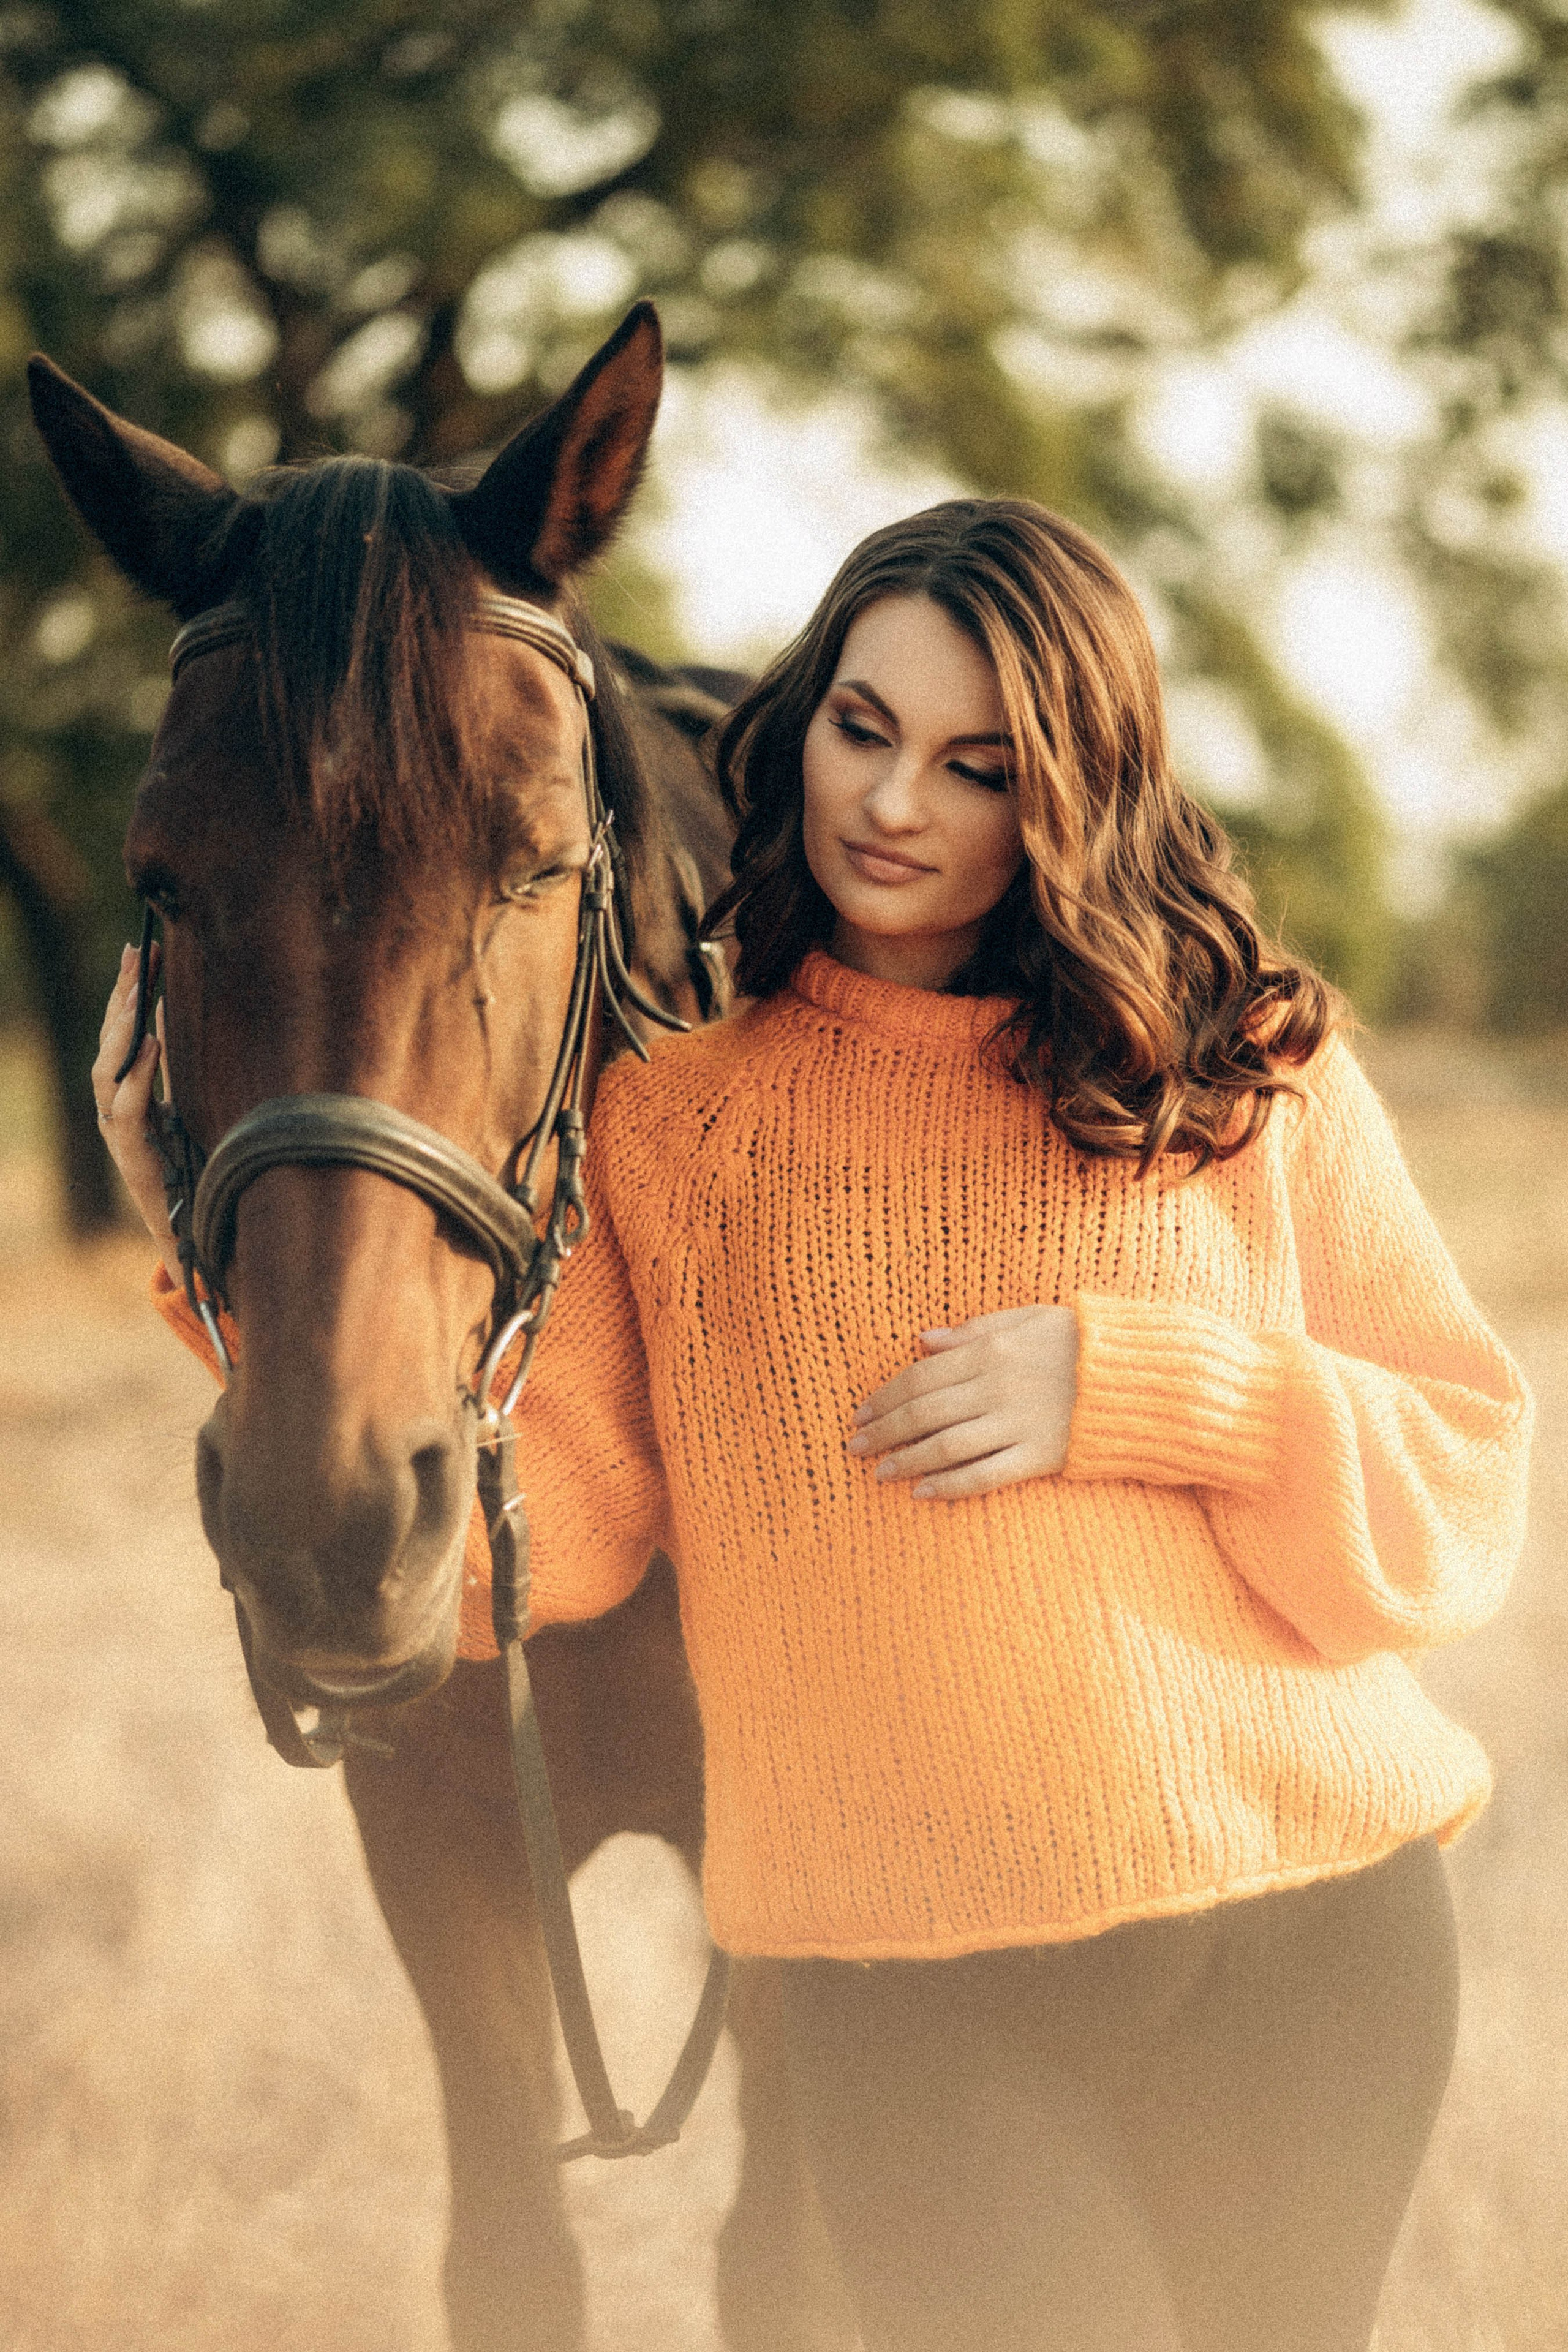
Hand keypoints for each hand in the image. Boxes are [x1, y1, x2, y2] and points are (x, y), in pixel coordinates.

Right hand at [94, 944, 180, 1282]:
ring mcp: (118, 1133)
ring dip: (121, 1028)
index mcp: (125, 1093)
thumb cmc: (189, 1168)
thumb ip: (171, 1067)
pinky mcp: (132, 1156)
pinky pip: (129, 1109)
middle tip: (138, 952)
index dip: (127, 990)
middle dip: (121, 994)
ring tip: (139, 990)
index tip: (141, 949)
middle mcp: (114, 1109)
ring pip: (105, 1071)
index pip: (120, 1032)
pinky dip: (138, 1075)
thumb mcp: (184, 1105)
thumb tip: (169, 1015)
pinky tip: (154, 1045)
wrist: (191, 1230)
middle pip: (109, 1041)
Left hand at [848, 1306, 1079, 1500]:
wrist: (1142, 1375)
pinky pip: (985, 1475)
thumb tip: (920, 1341)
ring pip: (946, 1446)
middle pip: (925, 1412)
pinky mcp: (1039, 1455)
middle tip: (855, 1448)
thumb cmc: (1082, 1341)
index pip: (921, 1376)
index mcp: (991, 1349)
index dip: (885, 1397)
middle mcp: (997, 1386)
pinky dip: (950, 1486)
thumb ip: (972, 1329)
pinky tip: (923, 1493)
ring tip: (880, 1473)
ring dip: (907, 1461)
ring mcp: (1018, 1423)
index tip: (861, 1414)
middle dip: (884, 1432)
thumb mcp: (1027, 1318)